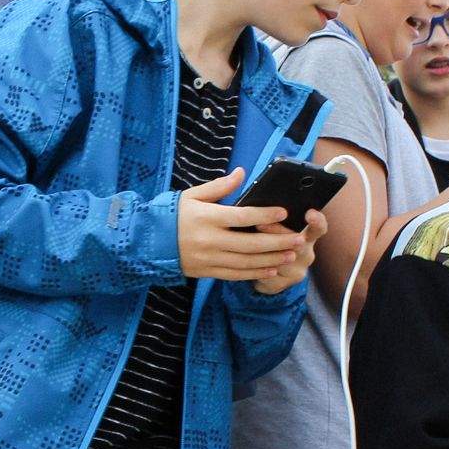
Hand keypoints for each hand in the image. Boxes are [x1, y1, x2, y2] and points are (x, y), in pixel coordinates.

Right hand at [177, 168, 315, 282]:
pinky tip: (271, 269)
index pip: (243, 217)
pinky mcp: (207, 272)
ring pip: (247, 262)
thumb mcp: (192, 195)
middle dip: (278, 242)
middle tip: (299, 239)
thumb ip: (219, 186)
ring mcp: (209, 259)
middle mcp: (210, 240)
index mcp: (208, 218)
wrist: (149, 242)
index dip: (265, 216)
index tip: (284, 213)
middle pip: (251, 244)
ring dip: (272, 260)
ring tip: (291, 255)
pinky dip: (255, 273)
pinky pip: (236, 275)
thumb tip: (241, 173)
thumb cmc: (173, 215)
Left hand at [253, 206, 324, 294]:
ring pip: (279, 260)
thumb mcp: (277, 226)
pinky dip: (255, 267)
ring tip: (245, 242)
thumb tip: (260, 203)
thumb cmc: (271, 239)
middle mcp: (306, 254)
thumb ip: (276, 217)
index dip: (317, 221)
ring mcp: (296, 271)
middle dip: (277, 232)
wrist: (266, 271)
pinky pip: (267, 274)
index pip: (319, 227)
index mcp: (308, 236)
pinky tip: (244, 261)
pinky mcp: (282, 284)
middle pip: (297, 244)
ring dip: (261, 251)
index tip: (310, 213)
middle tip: (260, 223)